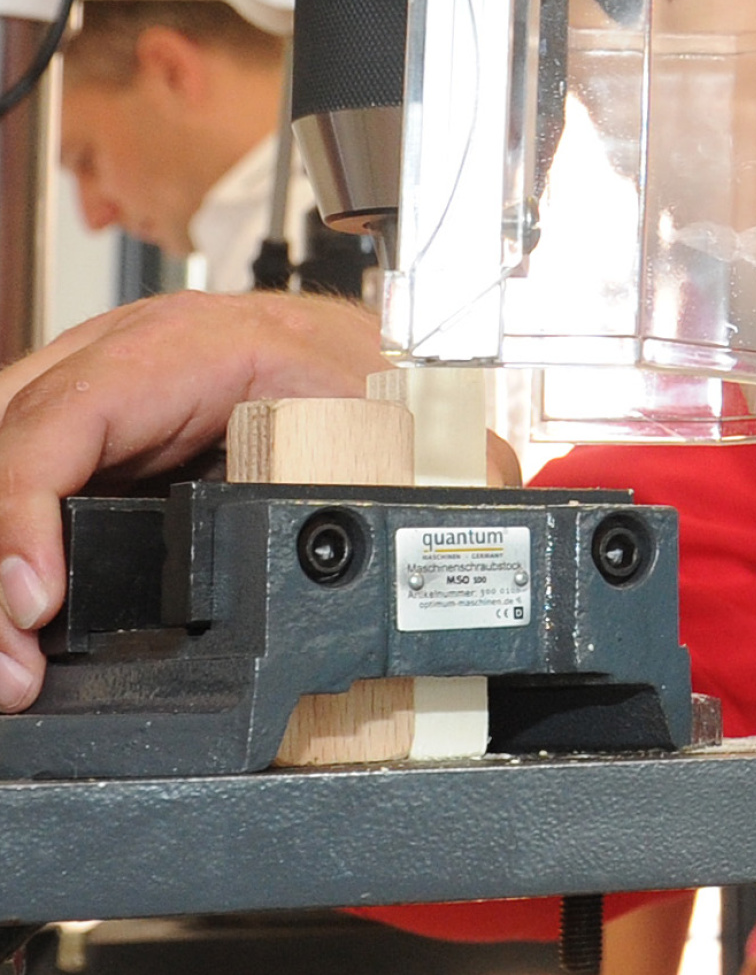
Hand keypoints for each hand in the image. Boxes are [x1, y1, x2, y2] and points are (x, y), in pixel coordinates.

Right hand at [0, 291, 389, 705]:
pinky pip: (17, 478)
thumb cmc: (375, 376)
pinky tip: (21, 617)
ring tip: (13, 657)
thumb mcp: (400, 421)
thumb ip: (422, 472)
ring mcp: (88, 396)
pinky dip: (9, 547)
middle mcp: (120, 358)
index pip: (67, 417)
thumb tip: (462, 513)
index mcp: (189, 344)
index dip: (24, 509)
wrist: (374, 360)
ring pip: (2, 456)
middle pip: (8, 441)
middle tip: (13, 659)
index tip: (34, 599)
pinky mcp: (82, 445)